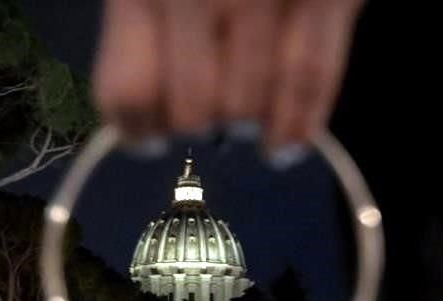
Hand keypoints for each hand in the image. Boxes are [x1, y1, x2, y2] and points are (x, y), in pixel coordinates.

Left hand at [92, 0, 365, 160]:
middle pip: (192, 110)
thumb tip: (137, 101)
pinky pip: (312, 78)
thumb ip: (140, 14)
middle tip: (208, 126)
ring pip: (250, 105)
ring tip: (258, 142)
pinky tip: (289, 143)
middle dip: (197, 128)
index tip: (147, 140)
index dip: (136, 131)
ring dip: (249, 134)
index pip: (130, 91)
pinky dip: (300, 124)